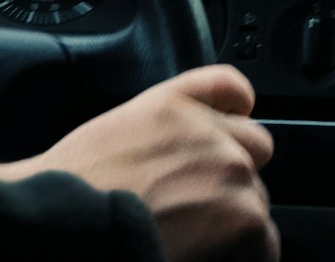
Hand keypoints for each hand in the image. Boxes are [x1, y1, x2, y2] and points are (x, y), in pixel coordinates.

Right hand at [0, 64, 278, 261]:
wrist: (69, 228)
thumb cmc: (75, 191)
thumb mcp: (114, 135)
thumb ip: (159, 131)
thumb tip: (173, 160)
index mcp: (174, 105)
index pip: (233, 89)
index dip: (235, 114)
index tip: (230, 136)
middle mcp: (210, 129)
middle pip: (255, 148)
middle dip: (234, 176)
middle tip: (197, 211)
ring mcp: (231, 169)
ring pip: (258, 201)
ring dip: (236, 224)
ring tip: (192, 243)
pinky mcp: (245, 215)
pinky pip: (265, 243)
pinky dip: (243, 257)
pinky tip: (205, 259)